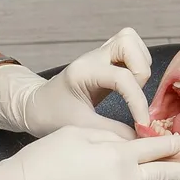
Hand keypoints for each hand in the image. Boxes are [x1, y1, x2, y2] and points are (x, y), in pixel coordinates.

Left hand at [0, 30, 151, 137]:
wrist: (36, 107)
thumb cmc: (51, 115)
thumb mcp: (80, 126)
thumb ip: (112, 131)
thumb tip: (140, 137)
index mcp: (84, 71)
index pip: (122, 77)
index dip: (138, 102)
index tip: (142, 125)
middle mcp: (93, 57)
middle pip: (128, 42)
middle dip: (140, 70)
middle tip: (136, 94)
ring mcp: (99, 55)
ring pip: (131, 42)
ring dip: (141, 65)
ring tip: (134, 90)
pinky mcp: (105, 60)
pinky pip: (130, 51)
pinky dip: (138, 66)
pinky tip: (131, 87)